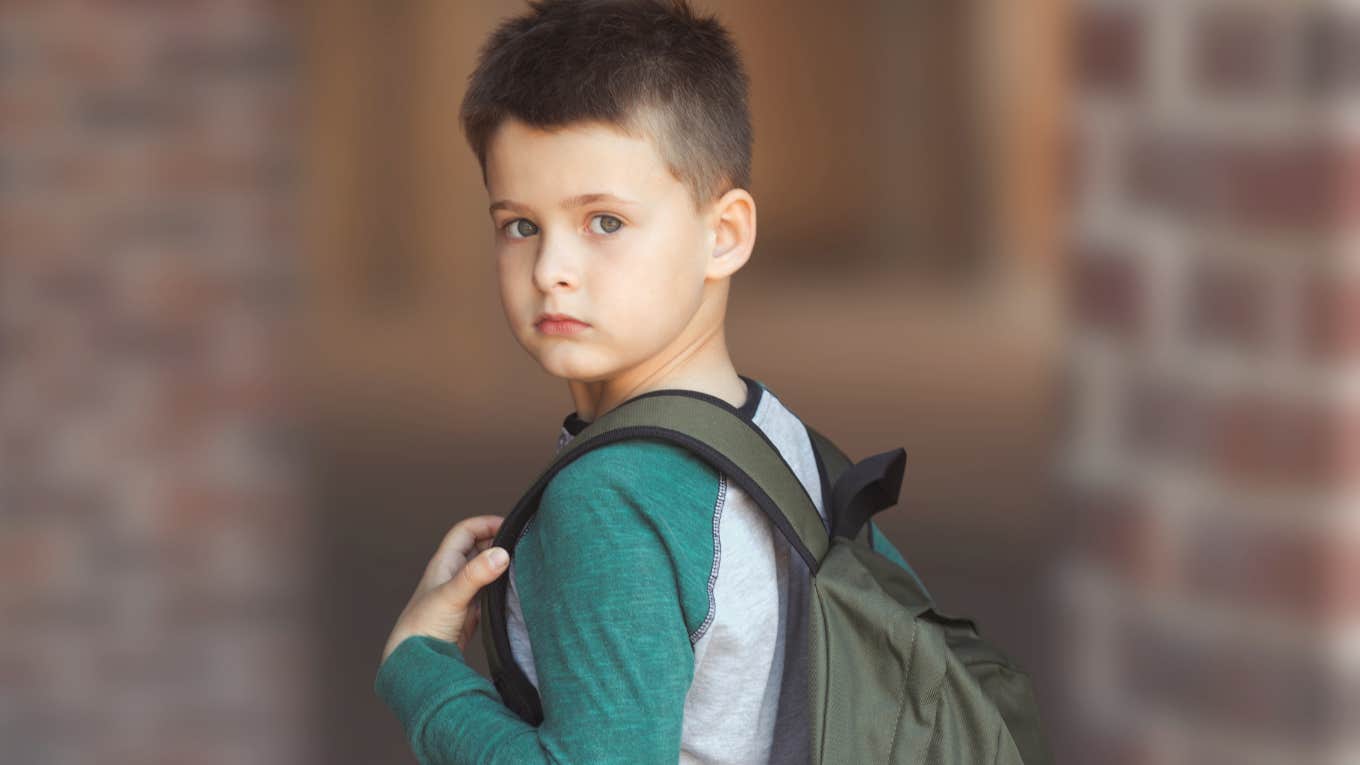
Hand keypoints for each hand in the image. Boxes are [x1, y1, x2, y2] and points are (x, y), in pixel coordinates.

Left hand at [380, 514, 509, 665]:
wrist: (416, 663)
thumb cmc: (423, 627)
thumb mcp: (451, 596)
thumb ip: (476, 575)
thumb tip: (502, 554)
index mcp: (444, 564)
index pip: (465, 531)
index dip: (486, 524)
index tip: (511, 526)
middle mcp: (452, 575)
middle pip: (477, 548)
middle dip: (497, 543)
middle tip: (521, 547)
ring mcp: (461, 594)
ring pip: (484, 571)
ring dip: (500, 567)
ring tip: (522, 566)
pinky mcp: (468, 613)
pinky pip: (488, 594)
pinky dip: (500, 589)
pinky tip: (513, 593)